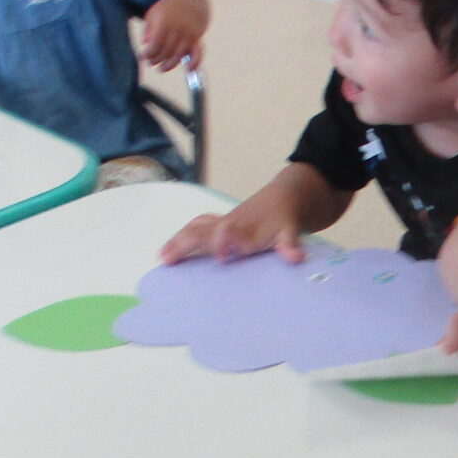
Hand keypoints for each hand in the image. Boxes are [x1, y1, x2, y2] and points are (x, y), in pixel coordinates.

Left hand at [139, 0, 208, 69]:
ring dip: (169, 65)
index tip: (143, 56)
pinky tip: (189, 69)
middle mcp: (178, 29)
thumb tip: (145, 43)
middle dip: (156, 60)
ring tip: (162, 68)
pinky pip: (198, 53)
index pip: (155, 45)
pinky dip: (195, 63)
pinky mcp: (197, 39)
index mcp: (165, 22)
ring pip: (179, 56)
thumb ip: (148, 29)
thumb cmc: (167, 8)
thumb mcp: (153, 14)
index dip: (148, 54)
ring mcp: (189, 35)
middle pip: (166, 52)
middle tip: (150, 62)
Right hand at [160, 205, 304, 263]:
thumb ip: (289, 246)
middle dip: (187, 243)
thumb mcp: (291, 232)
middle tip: (168, 259)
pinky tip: (166, 253)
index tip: (221, 256)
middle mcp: (229, 225)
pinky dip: (179, 239)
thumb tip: (296, 258)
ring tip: (161, 258)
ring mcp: (220, 224)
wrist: (281, 198)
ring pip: (195, 229)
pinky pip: (195, 228)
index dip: (225, 241)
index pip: (232, 234)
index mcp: (247, 230)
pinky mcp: (216, 225)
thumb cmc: (283, 220)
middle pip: (204, 231)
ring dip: (177, 242)